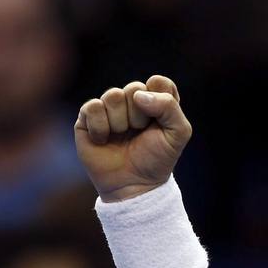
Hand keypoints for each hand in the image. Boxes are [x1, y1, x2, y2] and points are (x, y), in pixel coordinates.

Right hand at [76, 74, 192, 202]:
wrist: (133, 184)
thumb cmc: (157, 160)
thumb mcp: (178, 134)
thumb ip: (169, 107)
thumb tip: (139, 95)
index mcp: (157, 103)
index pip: (160, 82)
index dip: (160, 99)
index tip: (160, 121)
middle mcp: (133, 102)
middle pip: (135, 88)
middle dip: (140, 115)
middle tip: (140, 133)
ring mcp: (109, 108)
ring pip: (113, 95)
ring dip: (121, 122)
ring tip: (122, 137)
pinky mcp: (88, 118)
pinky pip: (93, 107)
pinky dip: (101, 127)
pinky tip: (104, 140)